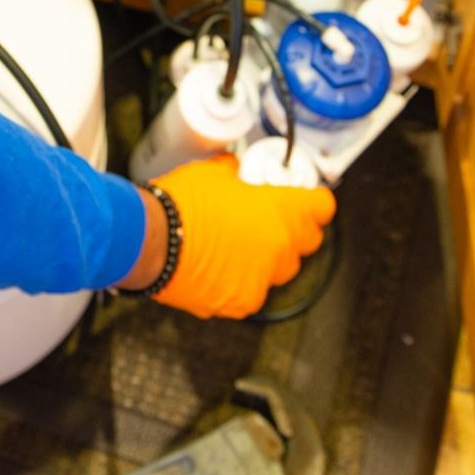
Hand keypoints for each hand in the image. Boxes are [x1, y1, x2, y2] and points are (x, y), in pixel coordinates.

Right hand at [144, 154, 335, 318]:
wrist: (151, 241)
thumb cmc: (182, 204)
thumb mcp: (213, 172)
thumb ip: (236, 173)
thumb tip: (235, 171)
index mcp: (281, 213)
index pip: (322, 207)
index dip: (313, 200)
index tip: (306, 198)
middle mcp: (279, 249)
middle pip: (306, 241)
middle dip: (292, 229)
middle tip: (269, 218)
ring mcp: (262, 280)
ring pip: (279, 269)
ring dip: (267, 256)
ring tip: (238, 244)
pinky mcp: (240, 302)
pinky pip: (252, 289)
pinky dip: (241, 279)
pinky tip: (219, 265)